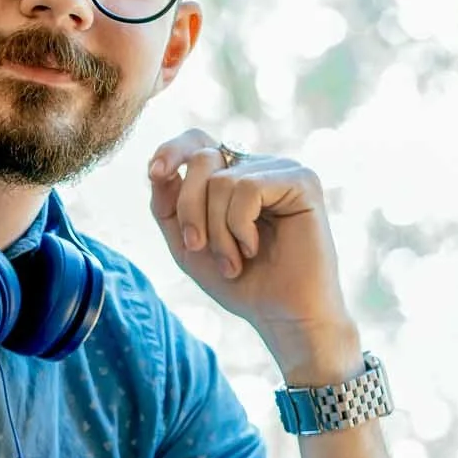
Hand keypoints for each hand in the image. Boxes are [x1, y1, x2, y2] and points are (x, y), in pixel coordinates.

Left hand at [146, 131, 360, 379]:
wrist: (282, 316)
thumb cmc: (240, 283)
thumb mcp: (188, 245)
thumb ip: (168, 207)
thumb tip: (157, 170)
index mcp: (233, 176)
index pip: (198, 141)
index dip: (172, 150)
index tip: (154, 173)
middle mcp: (258, 166)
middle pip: (202, 159)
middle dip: (190, 208)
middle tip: (198, 247)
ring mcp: (282, 170)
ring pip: (222, 180)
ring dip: (217, 230)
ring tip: (234, 261)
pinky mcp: (302, 182)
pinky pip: (248, 188)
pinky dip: (239, 226)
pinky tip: (254, 248)